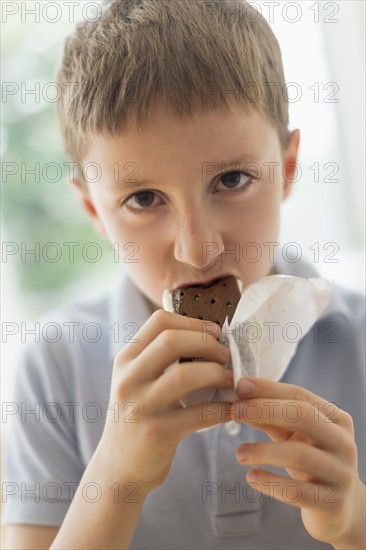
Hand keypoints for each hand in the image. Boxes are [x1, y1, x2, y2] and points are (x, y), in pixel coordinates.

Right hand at [98, 310, 233, 495]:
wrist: (119, 466)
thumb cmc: (138, 416)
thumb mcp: (137, 381)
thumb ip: (159, 358)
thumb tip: (209, 336)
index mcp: (126, 359)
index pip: (159, 321)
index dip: (193, 321)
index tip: (214, 331)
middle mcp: (128, 378)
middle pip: (172, 340)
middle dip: (207, 343)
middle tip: (226, 355)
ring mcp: (141, 406)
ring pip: (185, 375)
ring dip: (217, 373)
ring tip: (230, 380)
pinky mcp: (157, 433)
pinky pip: (200, 413)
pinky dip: (223, 408)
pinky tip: (232, 408)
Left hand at [231, 377, 365, 549]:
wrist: (340, 508)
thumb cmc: (311, 463)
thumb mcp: (294, 437)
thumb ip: (271, 418)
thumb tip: (240, 399)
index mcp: (336, 419)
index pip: (300, 395)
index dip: (268, 389)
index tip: (240, 386)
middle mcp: (343, 443)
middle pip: (303, 416)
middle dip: (264, 410)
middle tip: (235, 411)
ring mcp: (340, 473)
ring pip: (298, 454)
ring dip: (262, 450)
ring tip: (239, 453)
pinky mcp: (332, 504)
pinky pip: (295, 491)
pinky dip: (269, 483)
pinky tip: (251, 477)